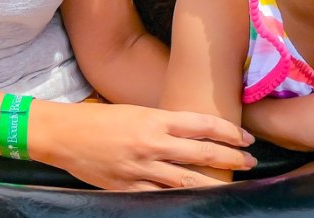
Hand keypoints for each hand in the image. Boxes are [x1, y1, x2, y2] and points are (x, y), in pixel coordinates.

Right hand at [30, 101, 255, 190]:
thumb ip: (162, 123)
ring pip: (188, 181)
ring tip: (232, 184)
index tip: (245, 137)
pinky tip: (197, 202)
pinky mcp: (129, 188)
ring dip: (215, 182)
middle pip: (202, 152)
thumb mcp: (135, 112)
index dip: (228, 132)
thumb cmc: (99, 119)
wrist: (64, 134)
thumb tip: (191, 132)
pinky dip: (181, 200)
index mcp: (154, 119)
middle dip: (231, 157)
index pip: (202, 124)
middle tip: (249, 160)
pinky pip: (162, 197)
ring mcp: (141, 168)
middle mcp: (152, 143)